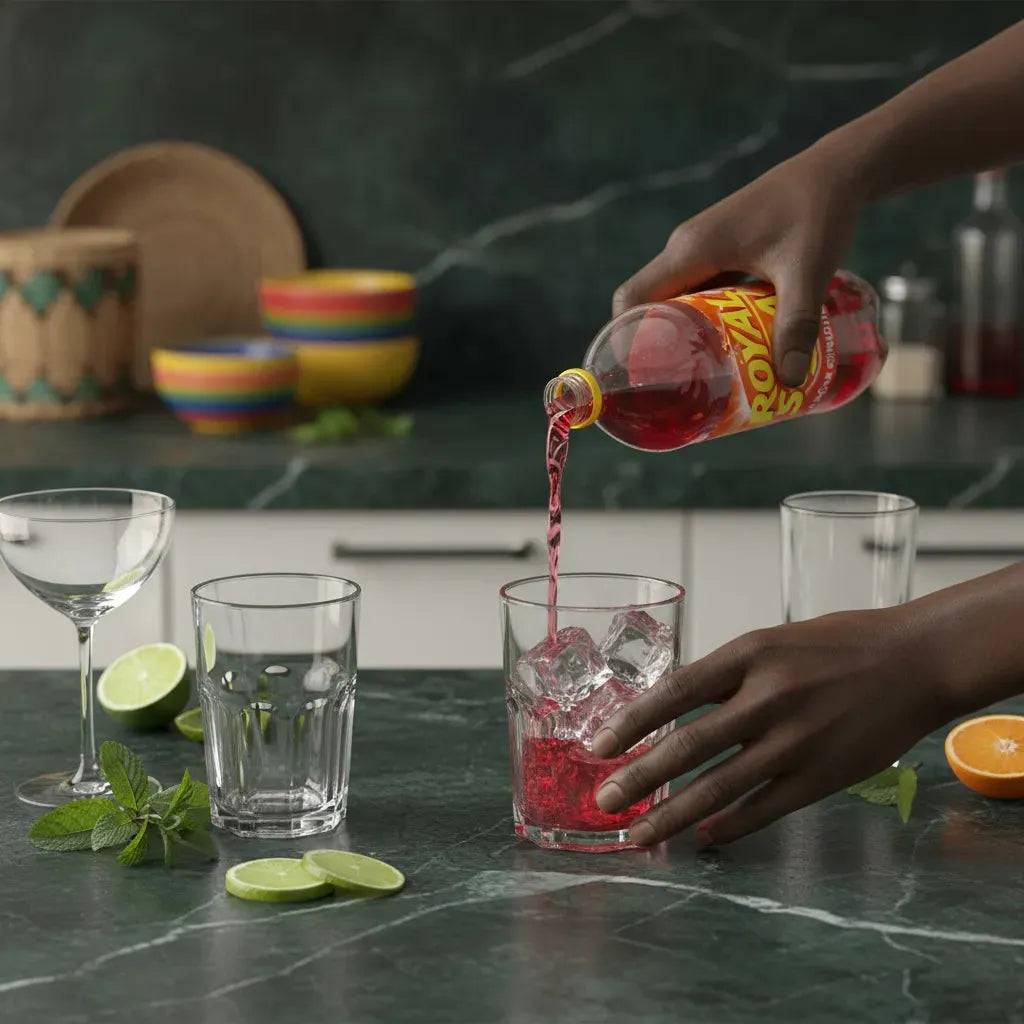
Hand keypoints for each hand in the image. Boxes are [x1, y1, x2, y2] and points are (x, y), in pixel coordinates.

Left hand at [591, 608, 949, 847]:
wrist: (914, 662)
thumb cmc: (837, 645)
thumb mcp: (771, 642)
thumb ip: (725, 676)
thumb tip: (672, 709)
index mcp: (749, 656)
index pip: (675, 692)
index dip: (632, 723)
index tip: (598, 747)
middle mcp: (767, 699)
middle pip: (688, 746)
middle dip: (639, 779)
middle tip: (604, 802)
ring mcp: (795, 742)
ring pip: (719, 788)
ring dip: (673, 816)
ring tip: (640, 835)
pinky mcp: (821, 777)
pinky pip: (764, 809)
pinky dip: (728, 827)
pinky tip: (702, 838)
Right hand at [611, 143, 864, 386]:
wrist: (837, 170)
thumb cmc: (818, 212)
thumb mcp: (808, 272)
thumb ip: (797, 325)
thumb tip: (791, 380)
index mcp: (691, 250)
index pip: (633, 299)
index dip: (628, 340)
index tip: (644, 378)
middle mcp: (686, 249)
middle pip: (649, 305)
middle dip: (657, 348)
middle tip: (677, 389)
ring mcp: (701, 249)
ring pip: (674, 300)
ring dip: (682, 336)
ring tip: (699, 376)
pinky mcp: (719, 251)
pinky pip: (696, 292)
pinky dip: (703, 321)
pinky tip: (725, 347)